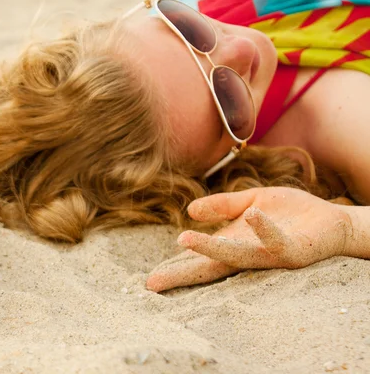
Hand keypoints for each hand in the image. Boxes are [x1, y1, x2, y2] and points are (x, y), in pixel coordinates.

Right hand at [147, 187, 351, 291]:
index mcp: (234, 243)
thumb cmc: (289, 213)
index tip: (150, 279)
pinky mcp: (293, 251)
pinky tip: (252, 216)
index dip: (175, 268)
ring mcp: (268, 255)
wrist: (332, 221)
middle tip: (153, 283)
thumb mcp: (250, 200)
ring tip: (184, 240)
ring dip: (210, 248)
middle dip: (181, 275)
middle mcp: (247, 255)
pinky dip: (265, 230)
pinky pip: (277, 242)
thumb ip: (222, 205)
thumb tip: (190, 211)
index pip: (199, 259)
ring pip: (236, 257)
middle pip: (209, 267)